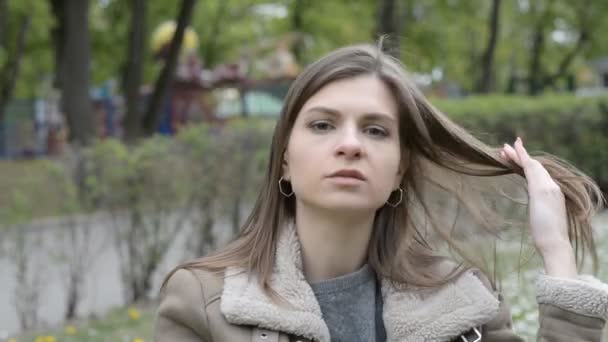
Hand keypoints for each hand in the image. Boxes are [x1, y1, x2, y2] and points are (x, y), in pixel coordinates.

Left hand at [500, 137, 576, 277]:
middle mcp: (553, 186)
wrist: (554, 243)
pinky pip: (529, 168)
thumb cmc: (547, 236)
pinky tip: (511, 152)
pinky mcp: (542, 189)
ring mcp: (549, 187)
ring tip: (503, 148)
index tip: (514, 157)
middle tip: (504, 148)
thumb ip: (539, 207)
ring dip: (516, 155)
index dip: (526, 164)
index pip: (538, 173)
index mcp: (553, 192)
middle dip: (519, 156)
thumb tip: (536, 210)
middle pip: (535, 166)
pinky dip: (521, 158)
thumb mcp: (542, 216)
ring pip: (531, 165)